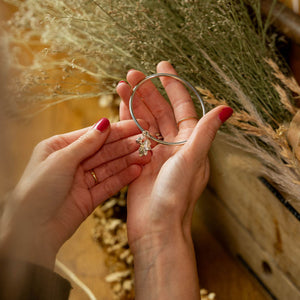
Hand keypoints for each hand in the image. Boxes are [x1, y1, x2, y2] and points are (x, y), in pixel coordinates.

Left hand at [0, 118, 149, 268]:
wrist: (32, 231)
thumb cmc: (37, 190)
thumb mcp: (61, 160)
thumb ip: (86, 143)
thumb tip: (104, 123)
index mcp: (59, 147)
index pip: (93, 135)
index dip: (116, 130)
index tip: (136, 125)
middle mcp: (71, 162)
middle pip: (104, 150)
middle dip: (125, 146)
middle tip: (146, 141)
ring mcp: (81, 181)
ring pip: (109, 167)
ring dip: (128, 161)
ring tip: (146, 156)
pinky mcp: (89, 198)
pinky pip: (109, 184)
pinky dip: (123, 177)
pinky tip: (136, 170)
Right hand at [117, 61, 231, 299]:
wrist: (156, 226)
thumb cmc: (176, 195)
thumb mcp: (192, 160)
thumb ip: (205, 132)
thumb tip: (226, 108)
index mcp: (189, 142)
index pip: (181, 106)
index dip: (173, 85)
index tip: (162, 66)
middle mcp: (173, 144)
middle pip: (159, 111)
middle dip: (147, 91)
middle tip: (132, 74)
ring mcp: (154, 151)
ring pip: (144, 120)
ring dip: (134, 102)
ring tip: (121, 84)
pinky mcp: (139, 160)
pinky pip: (133, 134)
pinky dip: (126, 120)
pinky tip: (118, 105)